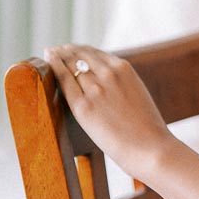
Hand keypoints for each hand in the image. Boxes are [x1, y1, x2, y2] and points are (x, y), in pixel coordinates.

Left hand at [43, 44, 170, 182]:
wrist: (151, 148)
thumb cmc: (147, 128)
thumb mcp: (136, 94)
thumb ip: (120, 83)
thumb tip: (103, 83)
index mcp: (124, 69)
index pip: (94, 53)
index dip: (79, 50)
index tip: (69, 50)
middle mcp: (109, 73)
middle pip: (80, 55)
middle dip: (66, 51)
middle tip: (55, 50)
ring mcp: (96, 89)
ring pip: (71, 64)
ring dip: (58, 57)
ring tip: (49, 54)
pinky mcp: (84, 107)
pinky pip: (65, 81)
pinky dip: (54, 67)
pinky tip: (47, 60)